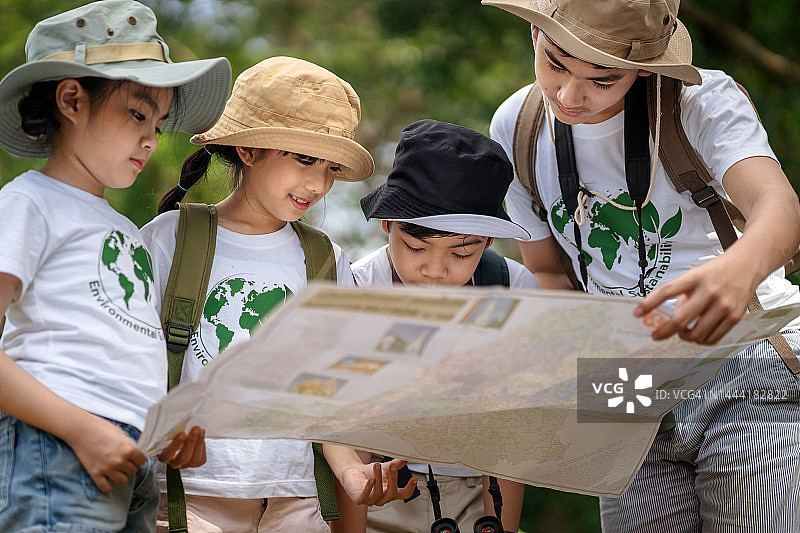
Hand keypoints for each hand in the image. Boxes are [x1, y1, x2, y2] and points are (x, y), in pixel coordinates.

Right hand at [68, 415, 145, 492]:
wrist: (81, 430)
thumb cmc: (101, 428)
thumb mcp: (121, 434)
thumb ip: (129, 446)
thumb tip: (135, 454)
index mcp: (128, 449)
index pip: (142, 461)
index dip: (138, 458)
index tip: (134, 457)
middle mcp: (119, 461)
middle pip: (133, 471)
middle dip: (129, 466)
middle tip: (123, 461)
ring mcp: (107, 469)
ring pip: (122, 481)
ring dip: (121, 476)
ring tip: (116, 470)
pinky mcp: (95, 474)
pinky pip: (106, 487)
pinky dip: (109, 486)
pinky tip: (109, 480)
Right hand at [158, 426, 205, 468]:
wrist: (181, 439)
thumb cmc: (172, 435)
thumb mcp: (169, 432)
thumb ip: (171, 430)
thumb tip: (178, 419)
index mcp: (164, 455)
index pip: (167, 454)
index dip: (175, 445)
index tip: (182, 434)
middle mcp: (174, 462)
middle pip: (183, 458)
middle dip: (191, 442)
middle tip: (195, 428)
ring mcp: (185, 464)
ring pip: (194, 460)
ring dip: (199, 443)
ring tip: (201, 430)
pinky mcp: (195, 463)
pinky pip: (201, 459)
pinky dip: (203, 446)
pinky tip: (202, 436)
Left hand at [338, 457, 417, 505]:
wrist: (353, 472)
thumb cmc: (369, 473)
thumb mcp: (384, 467)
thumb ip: (396, 464)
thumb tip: (405, 458)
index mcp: (390, 492)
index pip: (404, 494)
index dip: (410, 488)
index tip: (414, 479)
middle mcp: (382, 498)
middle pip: (392, 493)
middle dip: (393, 479)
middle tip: (393, 467)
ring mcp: (371, 500)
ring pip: (379, 493)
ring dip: (379, 478)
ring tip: (377, 466)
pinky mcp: (359, 499)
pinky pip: (365, 496)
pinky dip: (369, 488)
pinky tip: (371, 479)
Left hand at [635, 254, 753, 343]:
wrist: (747, 265)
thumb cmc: (717, 271)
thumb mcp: (694, 275)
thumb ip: (680, 294)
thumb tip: (668, 318)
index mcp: (695, 278)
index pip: (666, 291)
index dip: (649, 304)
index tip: (637, 313)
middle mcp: (710, 292)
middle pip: (680, 320)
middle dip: (664, 331)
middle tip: (656, 334)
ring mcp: (724, 306)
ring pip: (696, 334)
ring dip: (684, 336)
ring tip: (682, 330)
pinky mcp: (735, 317)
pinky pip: (712, 338)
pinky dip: (700, 340)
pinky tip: (697, 333)